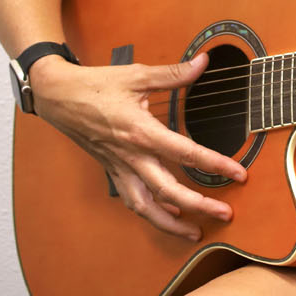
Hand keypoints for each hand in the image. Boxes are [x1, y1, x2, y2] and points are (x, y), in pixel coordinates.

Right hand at [30, 53, 246, 240]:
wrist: (57, 96)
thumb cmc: (95, 85)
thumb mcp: (136, 75)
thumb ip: (173, 74)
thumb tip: (202, 63)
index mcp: (141, 131)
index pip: (186, 153)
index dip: (216, 164)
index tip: (239, 174)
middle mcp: (131, 155)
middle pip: (168, 190)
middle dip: (199, 206)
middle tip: (225, 214)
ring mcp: (120, 167)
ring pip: (146, 206)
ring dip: (171, 224)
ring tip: (195, 232)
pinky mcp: (112, 170)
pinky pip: (133, 199)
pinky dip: (152, 212)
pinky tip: (169, 215)